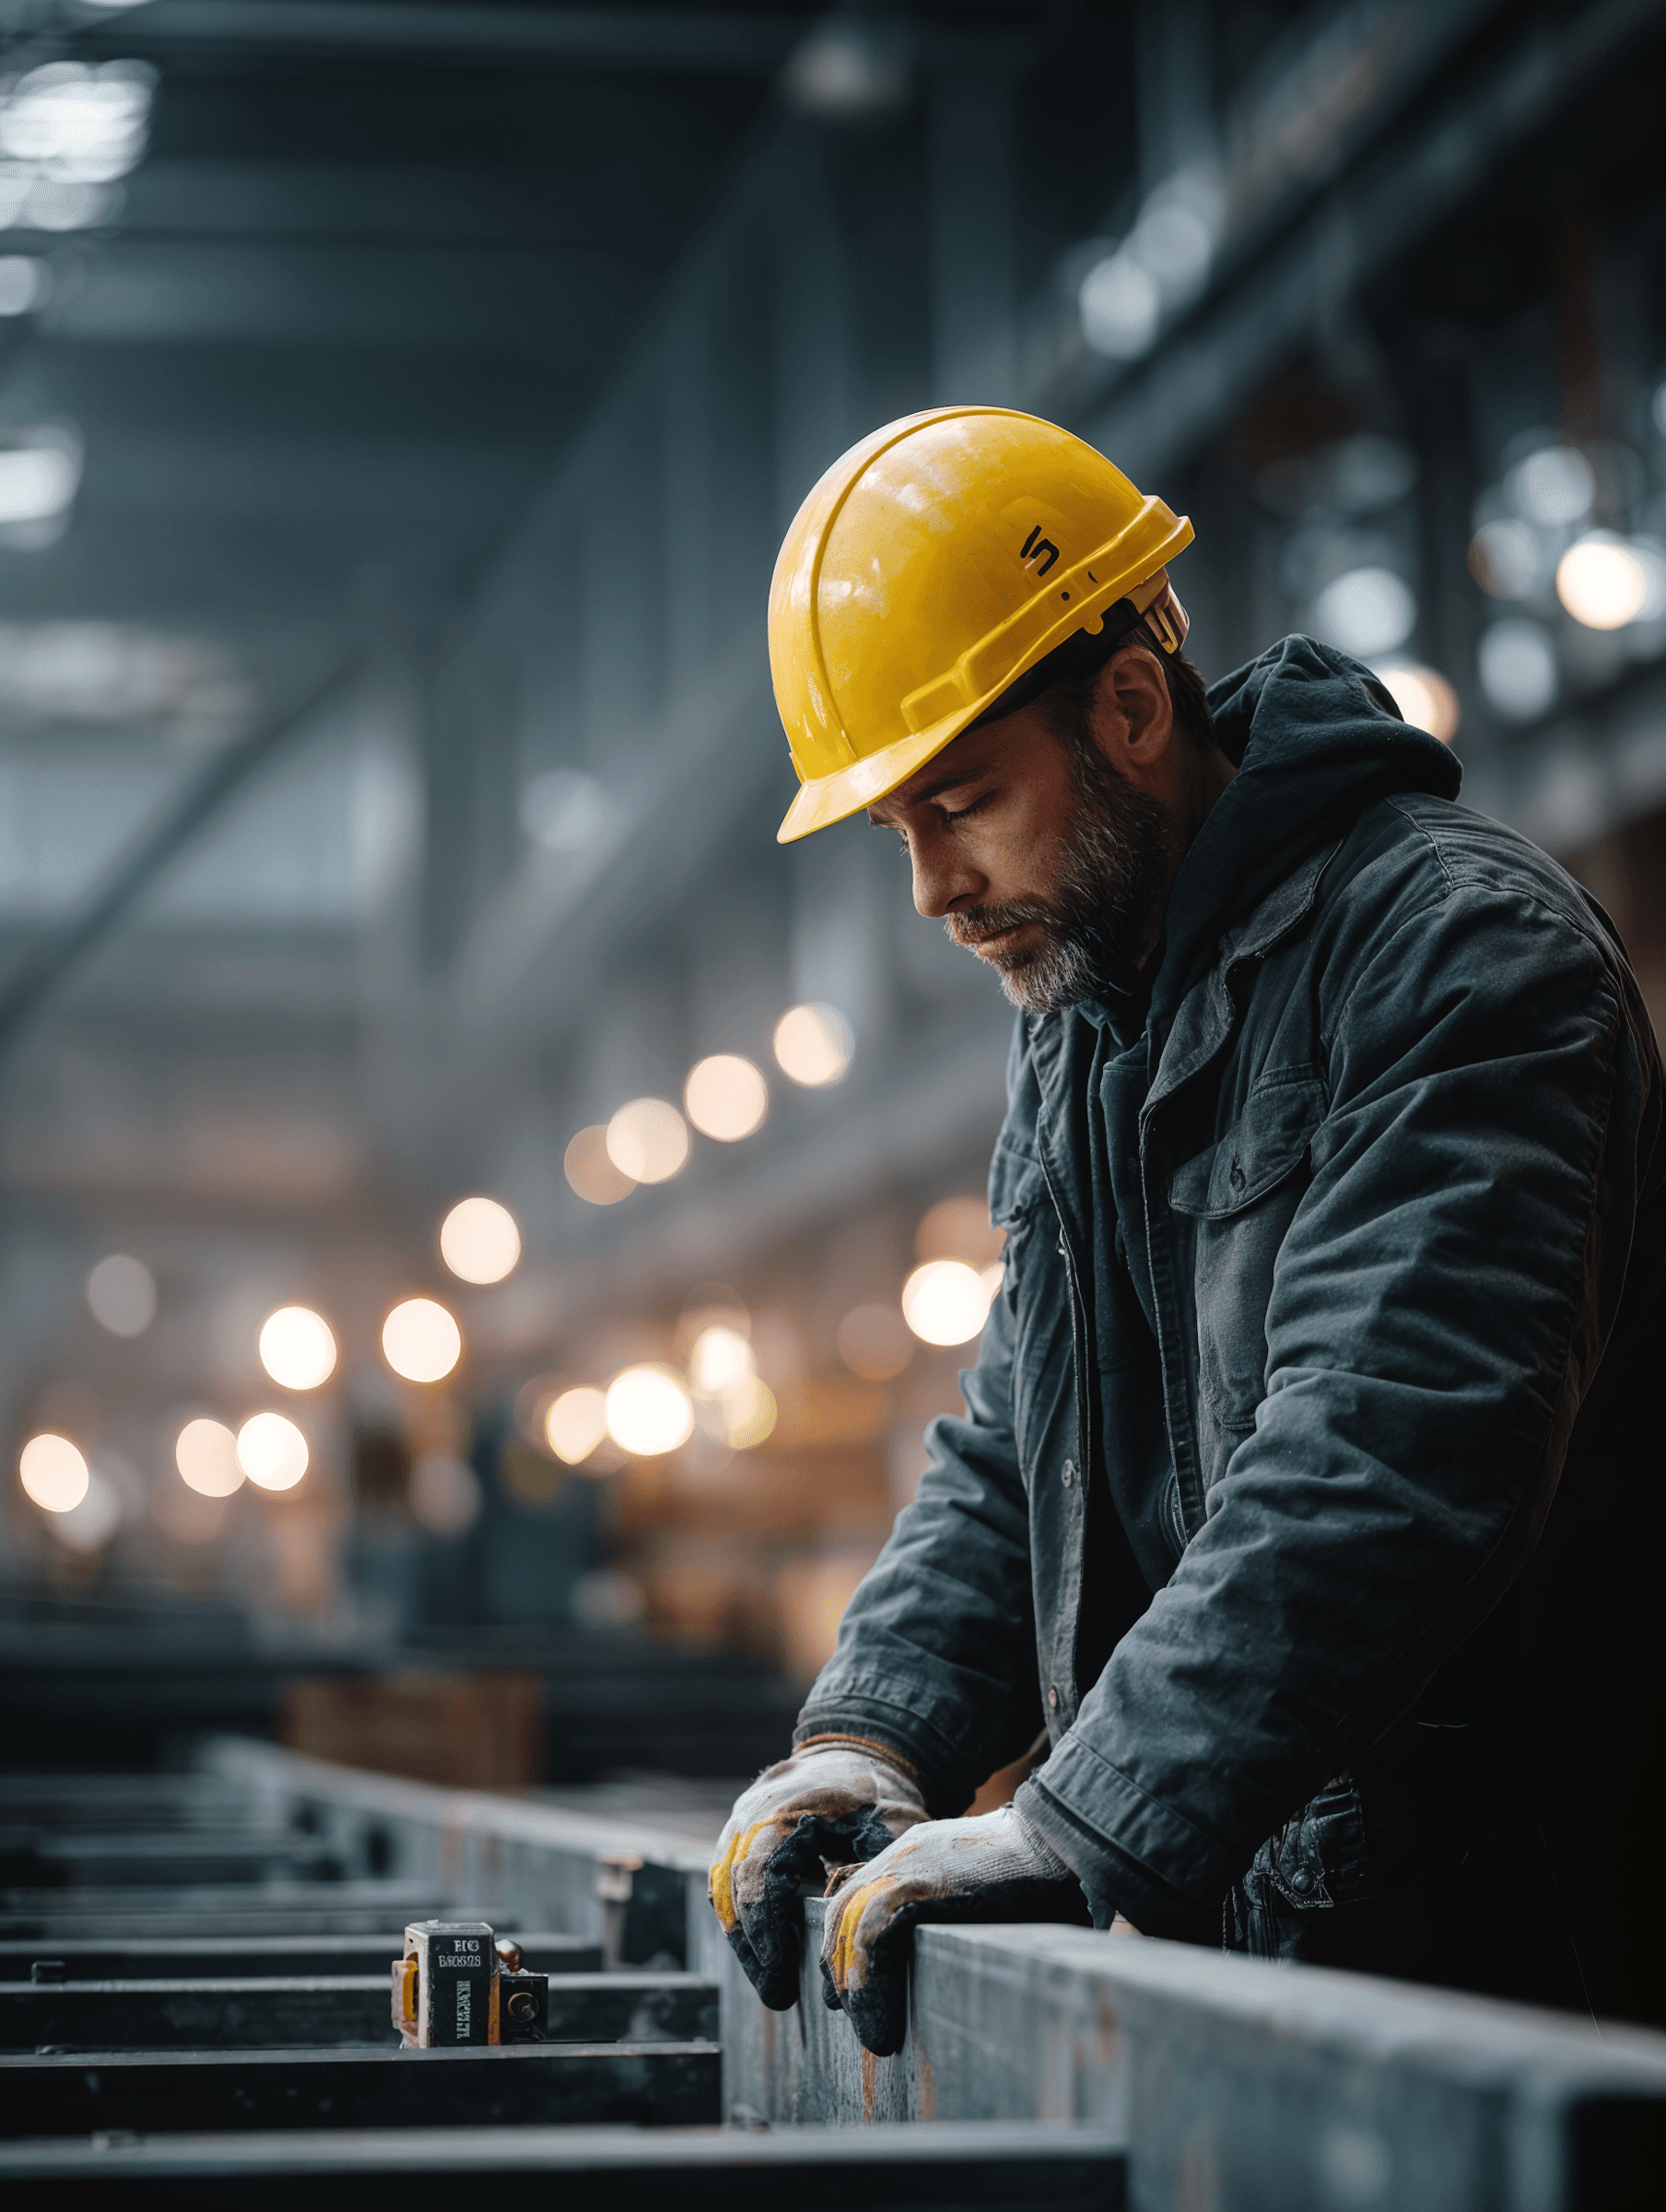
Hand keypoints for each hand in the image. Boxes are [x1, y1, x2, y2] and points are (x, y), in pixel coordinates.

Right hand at [709, 1738, 925, 2007]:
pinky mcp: (742, 1833)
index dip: (765, 1921)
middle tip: (777, 1994)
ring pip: (723, 1886)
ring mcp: (742, 1819)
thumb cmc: (881, 1794)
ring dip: (743, 1938)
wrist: (859, 1753)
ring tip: (771, 1983)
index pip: (759, 1868)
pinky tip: (765, 1954)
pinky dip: (742, 1918)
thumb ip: (870, 1871)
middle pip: (731, 1884)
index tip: (781, 1966)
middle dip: (751, 1944)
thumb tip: (851, 1931)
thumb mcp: (891, 1827)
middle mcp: (754, 1809)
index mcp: (789, 1804)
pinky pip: (727, 1880)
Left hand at [818, 1801, 1088, 2054]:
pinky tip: (880, 2023)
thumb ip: (964, 1913)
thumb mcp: (988, 1889)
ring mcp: (907, 1864)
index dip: (848, 1945)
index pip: (860, 1897)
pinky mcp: (920, 1884)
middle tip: (852, 2014)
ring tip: (872, 2032)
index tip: (852, 1989)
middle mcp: (903, 1856)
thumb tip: (978, 1968)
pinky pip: (872, 1934)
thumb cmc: (1042, 1871)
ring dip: (854, 1984)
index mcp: (917, 1856)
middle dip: (842, 1967)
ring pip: (850, 1925)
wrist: (1059, 1831)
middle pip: (844, 1910)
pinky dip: (869, 1982)